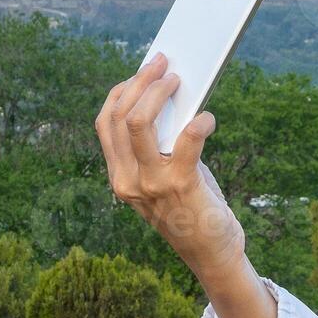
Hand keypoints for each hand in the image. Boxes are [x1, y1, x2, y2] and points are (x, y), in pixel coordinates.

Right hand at [94, 53, 245, 278]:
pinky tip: (208, 119)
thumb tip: (172, 97)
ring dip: (159, 92)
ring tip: (178, 80)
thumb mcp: (164, 177)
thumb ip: (160, 145)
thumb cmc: (192, 208)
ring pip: (139, 121)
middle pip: (120, 115)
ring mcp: (151, 184)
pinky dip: (199, 122)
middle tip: (164, 65)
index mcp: (118, 176)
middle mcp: (128, 180)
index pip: (105, 122)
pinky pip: (186, 140)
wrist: (211, 253)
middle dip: (141, 81)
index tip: (142, 71)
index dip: (121, 90)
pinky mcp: (182, 185)